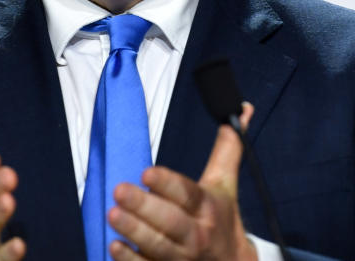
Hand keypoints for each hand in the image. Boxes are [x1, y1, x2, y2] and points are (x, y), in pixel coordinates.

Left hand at [107, 103, 257, 260]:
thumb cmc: (222, 220)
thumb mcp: (226, 183)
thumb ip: (227, 148)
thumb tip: (242, 108)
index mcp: (208, 207)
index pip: (187, 193)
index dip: (168, 184)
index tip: (147, 173)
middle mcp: (196, 234)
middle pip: (171, 221)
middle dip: (145, 207)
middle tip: (119, 191)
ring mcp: (182, 258)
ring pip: (158, 245)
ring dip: (134, 231)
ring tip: (112, 214)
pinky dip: (131, 260)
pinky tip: (114, 246)